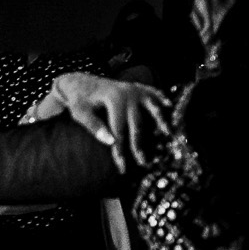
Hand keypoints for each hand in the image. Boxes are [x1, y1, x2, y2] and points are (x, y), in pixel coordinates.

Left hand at [53, 72, 170, 173]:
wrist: (80, 82)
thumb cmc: (79, 100)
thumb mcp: (80, 113)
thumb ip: (94, 126)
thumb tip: (110, 142)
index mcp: (114, 100)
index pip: (119, 131)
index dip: (121, 150)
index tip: (122, 168)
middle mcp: (128, 93)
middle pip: (137, 124)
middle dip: (139, 145)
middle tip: (143, 163)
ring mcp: (135, 89)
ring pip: (152, 107)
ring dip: (161, 121)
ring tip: (169, 134)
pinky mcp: (137, 87)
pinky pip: (153, 92)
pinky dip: (162, 98)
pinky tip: (169, 105)